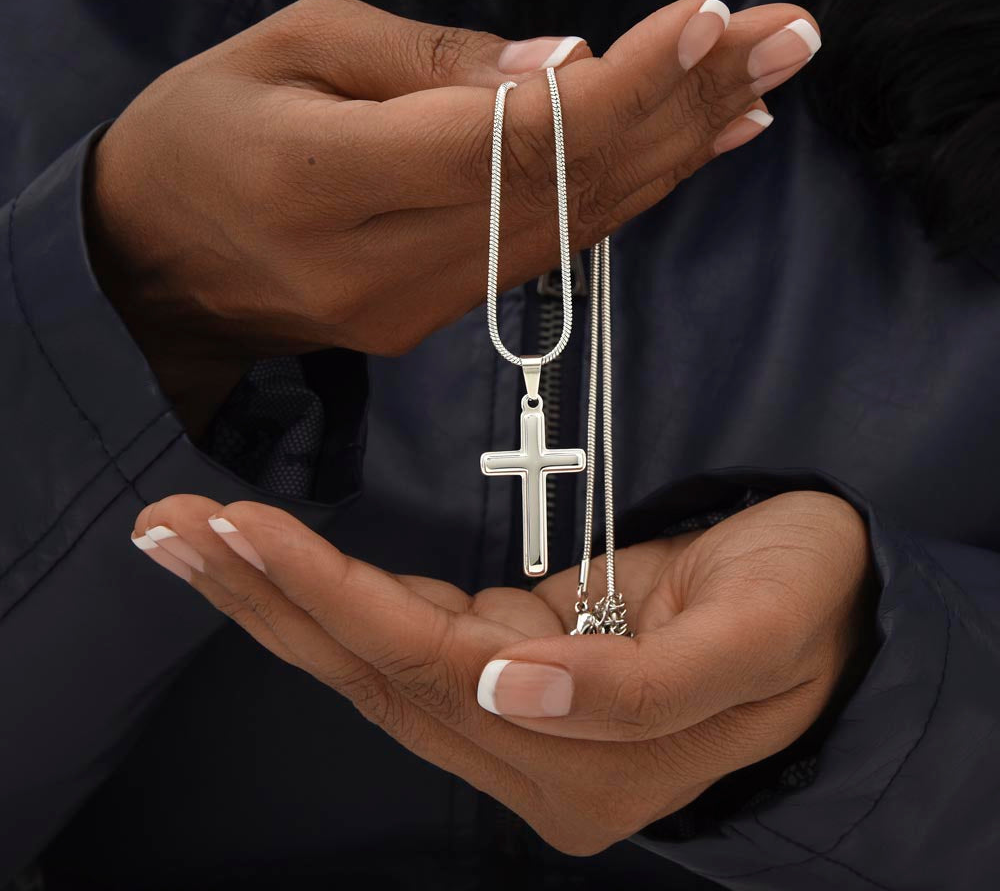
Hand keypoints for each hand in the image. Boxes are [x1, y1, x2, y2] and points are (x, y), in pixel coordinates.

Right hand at [88, 0, 817, 429]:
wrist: (152, 269)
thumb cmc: (200, 135)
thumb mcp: (287, 51)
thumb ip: (425, 66)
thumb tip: (556, 72)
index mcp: (329, 180)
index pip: (511, 140)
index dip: (622, 86)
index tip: (714, 25)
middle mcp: (389, 264)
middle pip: (567, 187)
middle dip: (687, 106)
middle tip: (790, 38)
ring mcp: (419, 307)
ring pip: (574, 226)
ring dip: (676, 153)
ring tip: (764, 85)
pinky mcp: (435, 320)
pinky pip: (549, 253)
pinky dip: (626, 198)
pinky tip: (690, 155)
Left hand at [132, 489, 871, 853]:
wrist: (832, 602)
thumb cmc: (806, 608)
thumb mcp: (753, 639)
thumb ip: (637, 687)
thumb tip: (506, 683)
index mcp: (584, 761)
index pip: (423, 671)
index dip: (330, 597)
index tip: (240, 531)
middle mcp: (526, 749)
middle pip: (367, 669)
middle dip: (262, 594)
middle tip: (167, 529)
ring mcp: (510, 709)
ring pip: (367, 655)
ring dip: (274, 592)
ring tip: (186, 537)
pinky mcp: (509, 658)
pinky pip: (399, 632)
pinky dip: (327, 591)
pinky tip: (270, 562)